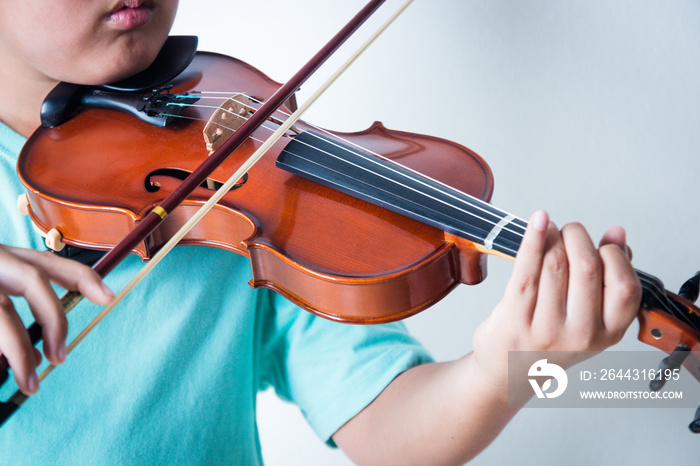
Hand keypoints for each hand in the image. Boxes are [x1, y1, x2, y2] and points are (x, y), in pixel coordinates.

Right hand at [0, 245, 113, 394]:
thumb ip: (13, 297)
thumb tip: (46, 345)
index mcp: (2, 256)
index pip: (51, 263)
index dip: (84, 277)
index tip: (109, 297)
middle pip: (34, 283)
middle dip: (56, 320)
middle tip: (61, 357)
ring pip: (2, 317)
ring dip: (19, 352)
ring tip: (30, 382)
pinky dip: (3, 351)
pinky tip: (4, 368)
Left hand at [472, 211, 641, 394]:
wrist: (509, 373)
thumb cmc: (551, 339)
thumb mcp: (590, 317)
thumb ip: (609, 276)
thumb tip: (618, 234)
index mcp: (608, 334)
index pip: (624, 286)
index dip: (613, 254)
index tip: (600, 244)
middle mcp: (580, 334)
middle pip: (587, 267)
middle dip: (578, 237)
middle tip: (570, 231)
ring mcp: (546, 329)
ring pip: (555, 264)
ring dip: (553, 236)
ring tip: (549, 231)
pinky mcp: (515, 319)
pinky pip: (525, 269)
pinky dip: (532, 239)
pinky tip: (537, 221)